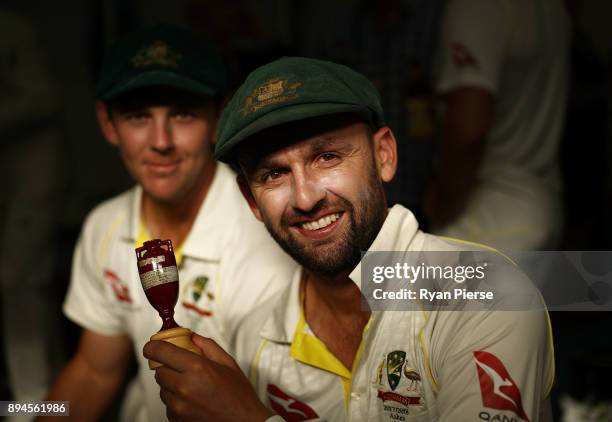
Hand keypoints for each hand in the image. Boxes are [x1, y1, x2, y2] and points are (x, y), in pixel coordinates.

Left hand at [143, 334, 273, 421]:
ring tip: (194, 387)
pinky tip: (194, 401)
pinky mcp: (177, 420)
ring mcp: (178, 406)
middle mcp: (184, 386)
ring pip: (162, 389)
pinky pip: (168, 405)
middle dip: (168, 366)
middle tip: (184, 368)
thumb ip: (207, 345)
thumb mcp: (228, 363)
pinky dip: (176, 400)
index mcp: (197, 367)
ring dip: (172, 385)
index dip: (153, 346)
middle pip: (159, 371)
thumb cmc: (240, 396)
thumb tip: (190, 336)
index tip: (153, 345)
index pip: (160, 351)